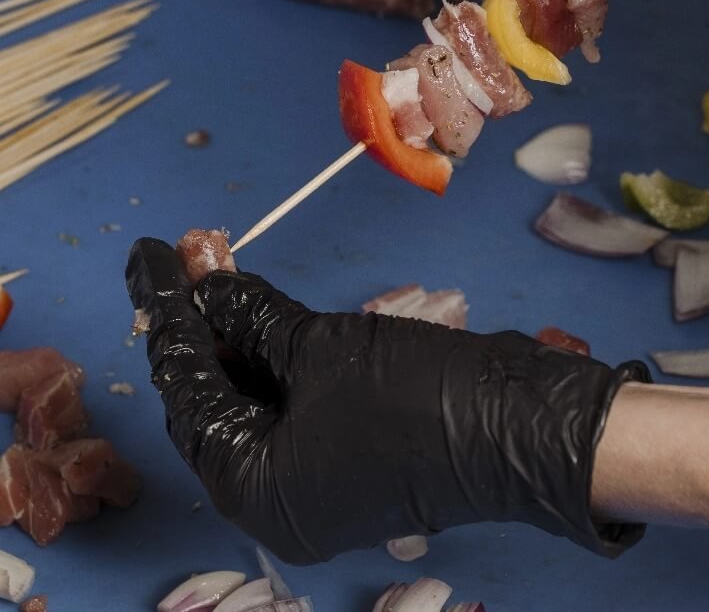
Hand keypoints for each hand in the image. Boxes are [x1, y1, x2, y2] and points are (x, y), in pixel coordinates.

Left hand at [125, 238, 648, 563]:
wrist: (522, 424)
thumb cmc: (415, 398)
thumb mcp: (322, 349)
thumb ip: (255, 318)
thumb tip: (208, 289)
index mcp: (252, 488)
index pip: (188, 390)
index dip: (169, 316)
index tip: (152, 259)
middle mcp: (276, 491)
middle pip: (221, 392)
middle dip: (206, 317)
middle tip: (194, 250)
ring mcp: (316, 472)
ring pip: (259, 391)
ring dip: (242, 327)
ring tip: (221, 259)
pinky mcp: (350, 447)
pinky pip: (294, 396)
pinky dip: (278, 348)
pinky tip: (264, 302)